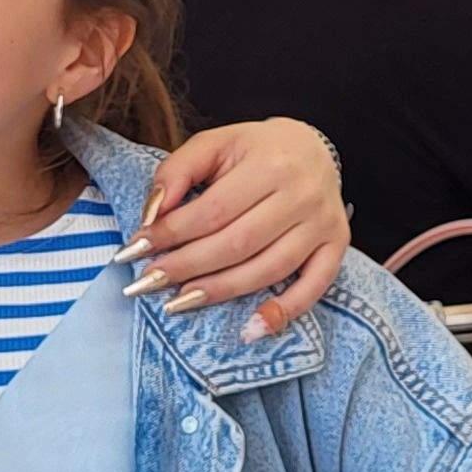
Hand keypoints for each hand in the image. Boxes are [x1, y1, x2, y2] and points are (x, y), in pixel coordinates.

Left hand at [137, 119, 351, 337]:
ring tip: (179, 301)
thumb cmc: (255, 150)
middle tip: (148, 282)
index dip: (172, 233)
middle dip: (187, 266)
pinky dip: (284, 312)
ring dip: (220, 291)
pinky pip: (314, 287)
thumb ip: (178, 171)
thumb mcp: (214, 143)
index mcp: (270, 163)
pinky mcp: (336, 245)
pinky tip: (251, 329)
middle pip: (237, 243)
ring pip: (268, 269)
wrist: (312, 146)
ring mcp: (323, 223)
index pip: (214, 210)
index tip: (136, 249)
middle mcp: (302, 194)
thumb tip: (152, 215)